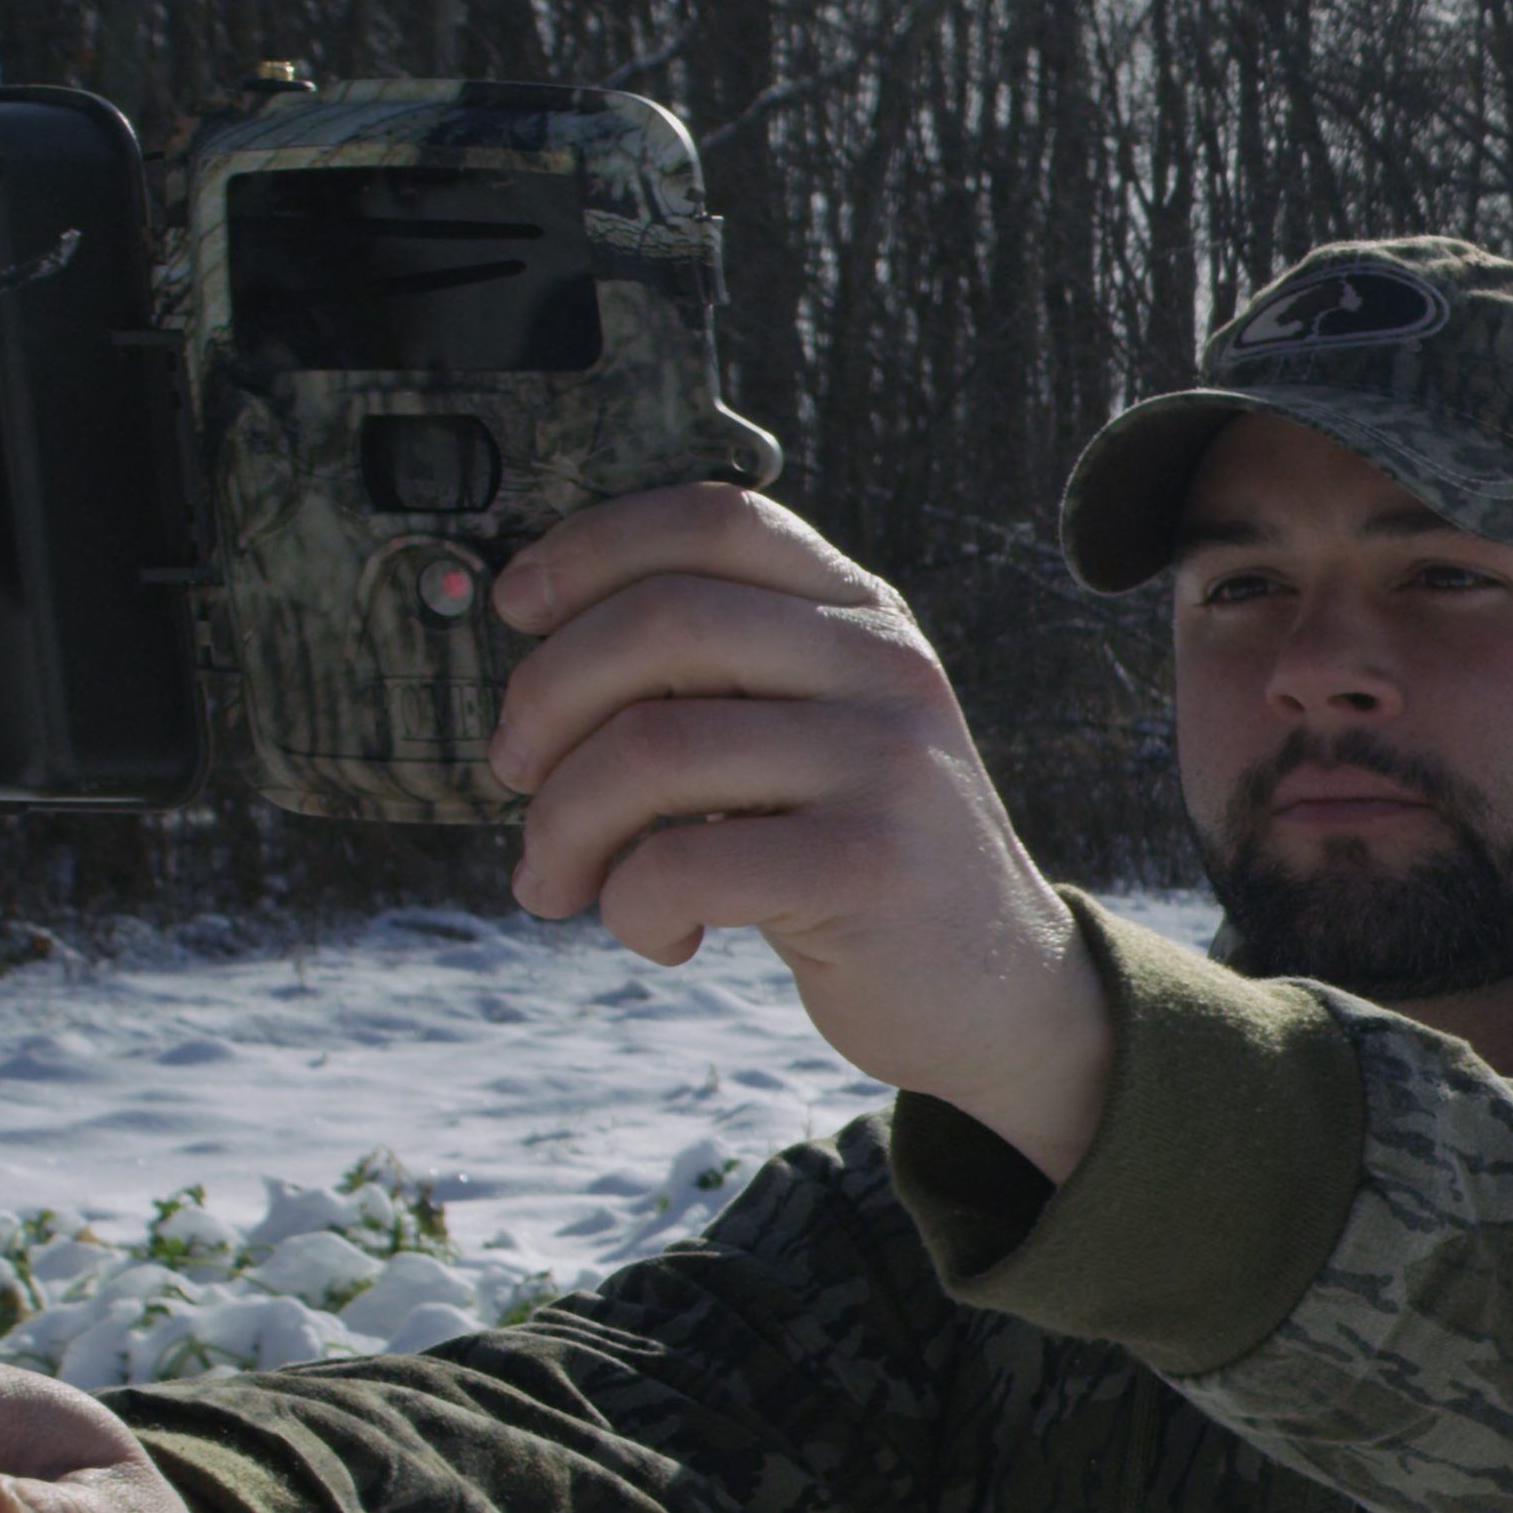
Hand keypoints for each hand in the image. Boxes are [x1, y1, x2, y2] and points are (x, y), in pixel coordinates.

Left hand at [488, 481, 1120, 1176]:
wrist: (998, 991)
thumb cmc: (858, 859)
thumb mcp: (813, 735)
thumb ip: (722, 677)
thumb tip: (537, 659)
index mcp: (862, 615)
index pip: (715, 520)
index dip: (592, 546)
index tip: (516, 606)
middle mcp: (883, 668)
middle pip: (660, 624)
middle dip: (543, 704)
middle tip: (514, 777)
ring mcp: (886, 762)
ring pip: (648, 747)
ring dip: (563, 824)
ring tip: (560, 882)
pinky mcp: (868, 866)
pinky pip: (680, 863)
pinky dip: (628, 908)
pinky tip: (660, 934)